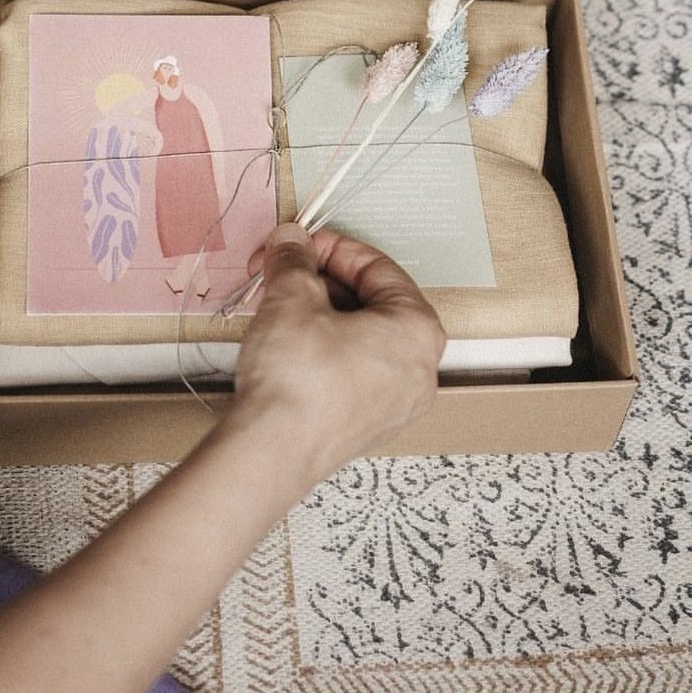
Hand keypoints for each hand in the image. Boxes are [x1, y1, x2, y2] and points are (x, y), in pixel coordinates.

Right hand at [231, 223, 444, 492]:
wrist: (273, 451)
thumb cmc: (296, 379)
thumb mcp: (290, 298)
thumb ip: (294, 260)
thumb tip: (292, 241)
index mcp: (417, 329)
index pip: (378, 267)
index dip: (331, 248)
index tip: (300, 245)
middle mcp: (419, 368)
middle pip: (372, 302)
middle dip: (321, 282)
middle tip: (282, 274)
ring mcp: (396, 402)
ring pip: (361, 338)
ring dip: (319, 314)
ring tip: (277, 308)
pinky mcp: (368, 424)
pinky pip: (353, 370)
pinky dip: (324, 349)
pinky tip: (287, 345)